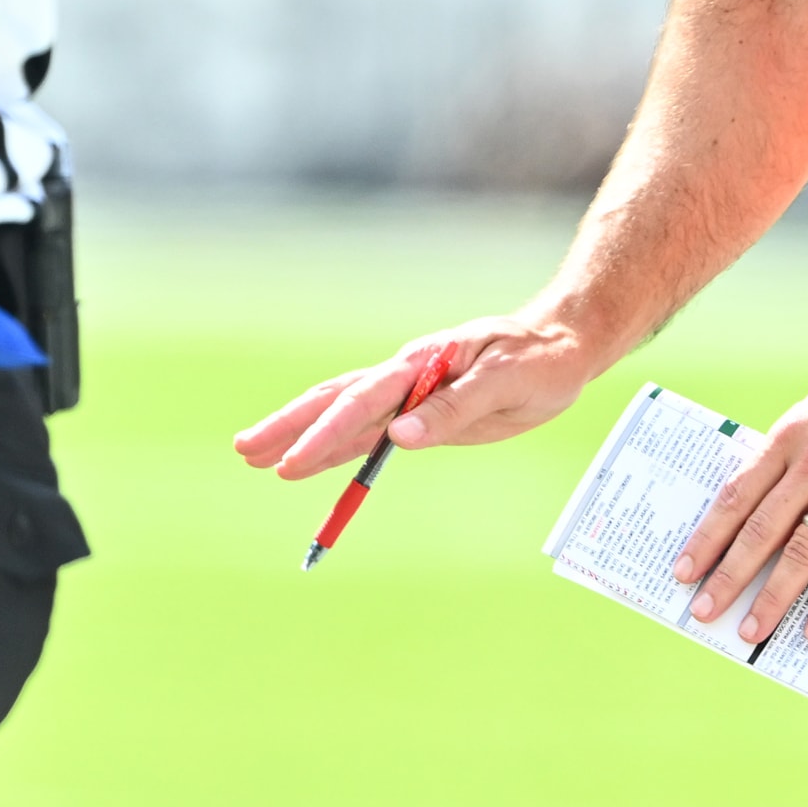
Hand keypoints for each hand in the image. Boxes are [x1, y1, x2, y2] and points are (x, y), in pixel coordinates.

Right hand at [234, 312, 601, 478]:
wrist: (562, 344)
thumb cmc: (539, 358)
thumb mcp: (506, 383)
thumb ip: (453, 409)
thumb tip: (400, 438)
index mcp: (421, 364)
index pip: (363, 401)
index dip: (325, 434)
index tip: (291, 463)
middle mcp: (406, 377)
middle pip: (335, 402)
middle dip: (289, 427)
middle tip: (245, 452)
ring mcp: (409, 394)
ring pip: (344, 416)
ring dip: (302, 436)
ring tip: (255, 456)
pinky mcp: (420, 413)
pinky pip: (369, 431)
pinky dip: (336, 446)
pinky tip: (309, 460)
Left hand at [673, 348, 807, 650]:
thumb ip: (798, 450)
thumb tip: (771, 488)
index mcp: (791, 437)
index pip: (737, 494)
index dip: (708, 536)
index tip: (685, 567)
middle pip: (760, 529)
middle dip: (727, 575)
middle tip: (703, 610)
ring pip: (800, 552)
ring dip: (772, 597)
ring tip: (753, 631)